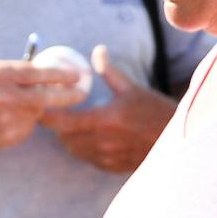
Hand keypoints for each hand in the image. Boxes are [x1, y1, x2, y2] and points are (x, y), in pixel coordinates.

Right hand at [0, 58, 84, 150]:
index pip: (40, 74)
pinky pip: (28, 127)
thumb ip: (17, 72)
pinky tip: (4, 119)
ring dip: (35, 108)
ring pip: (37, 113)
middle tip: (83, 93)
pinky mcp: (8, 137)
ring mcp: (6, 120)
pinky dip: (24, 121)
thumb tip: (49, 72)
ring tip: (13, 105)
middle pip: (47, 97)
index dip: (62, 75)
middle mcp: (4, 98)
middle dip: (69, 95)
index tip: (77, 75)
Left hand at [39, 46, 174, 172]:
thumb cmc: (155, 112)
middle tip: (56, 114)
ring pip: (74, 150)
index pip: (63, 121)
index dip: (46, 116)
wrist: (178, 140)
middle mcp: (102, 142)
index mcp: (104, 120)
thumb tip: (97, 50)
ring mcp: (106, 157)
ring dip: (70, 139)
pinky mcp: (112, 166)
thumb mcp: (132, 89)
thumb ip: (110, 72)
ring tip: (73, 125)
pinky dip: (84, 149)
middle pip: (64, 138)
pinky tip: (91, 138)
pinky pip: (89, 159)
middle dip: (58, 127)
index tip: (38, 107)